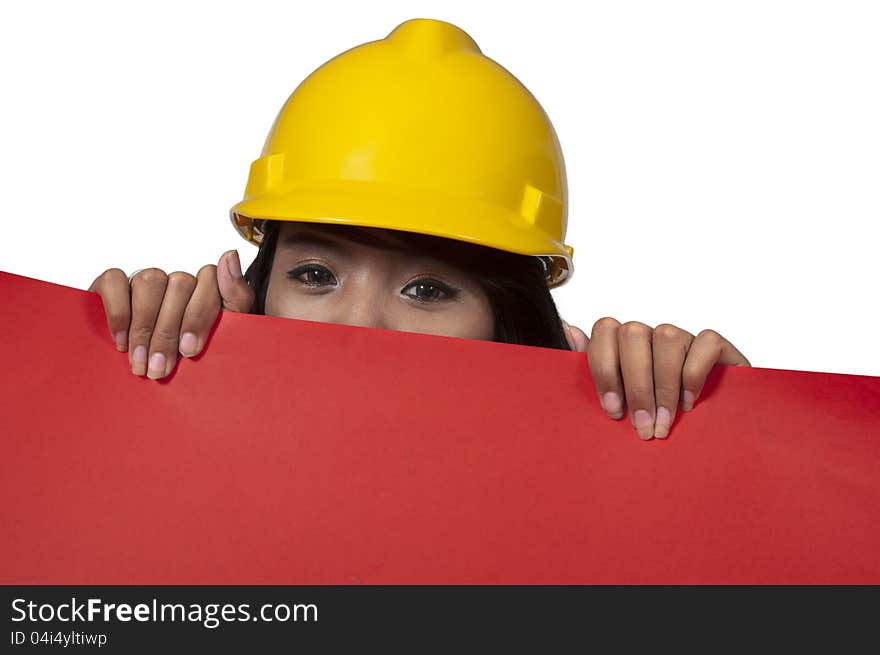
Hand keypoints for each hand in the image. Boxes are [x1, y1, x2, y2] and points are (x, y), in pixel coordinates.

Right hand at [88, 250, 255, 378]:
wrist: (147, 383)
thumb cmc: (191, 362)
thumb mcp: (223, 338)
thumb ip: (236, 297)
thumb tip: (230, 255)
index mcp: (206, 292)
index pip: (210, 280)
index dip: (199, 315)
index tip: (189, 350)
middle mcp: (177, 282)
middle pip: (180, 284)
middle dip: (169, 331)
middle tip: (160, 367)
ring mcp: (146, 281)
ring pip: (150, 281)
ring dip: (144, 327)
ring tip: (141, 362)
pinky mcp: (112, 284)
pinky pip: (114, 280)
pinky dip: (118, 313)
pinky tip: (122, 341)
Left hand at [562, 318, 749, 439]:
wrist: (714, 429)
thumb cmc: (655, 415)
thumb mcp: (620, 400)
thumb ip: (594, 370)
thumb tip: (568, 332)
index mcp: (625, 345)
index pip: (604, 330)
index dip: (605, 369)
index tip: (613, 410)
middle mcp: (652, 336)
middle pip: (633, 333)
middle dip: (635, 385)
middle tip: (642, 425)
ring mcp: (684, 338)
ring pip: (667, 336)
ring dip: (664, 386)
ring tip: (664, 422)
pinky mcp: (717, 346)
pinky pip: (705, 343)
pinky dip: (694, 376)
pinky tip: (689, 404)